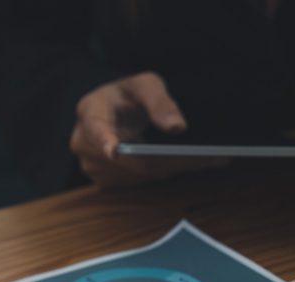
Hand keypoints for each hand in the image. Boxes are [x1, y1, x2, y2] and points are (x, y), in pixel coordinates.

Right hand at [69, 71, 225, 187]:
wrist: (112, 111)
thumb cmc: (129, 95)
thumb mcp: (145, 85)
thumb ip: (160, 102)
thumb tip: (178, 128)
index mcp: (90, 111)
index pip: (95, 128)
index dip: (104, 140)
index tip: (114, 149)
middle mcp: (84, 142)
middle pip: (132, 160)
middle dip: (173, 160)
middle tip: (210, 157)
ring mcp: (93, 165)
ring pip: (140, 175)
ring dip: (175, 168)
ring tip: (210, 159)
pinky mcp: (106, 180)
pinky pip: (141, 182)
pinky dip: (167, 172)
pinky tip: (191, 164)